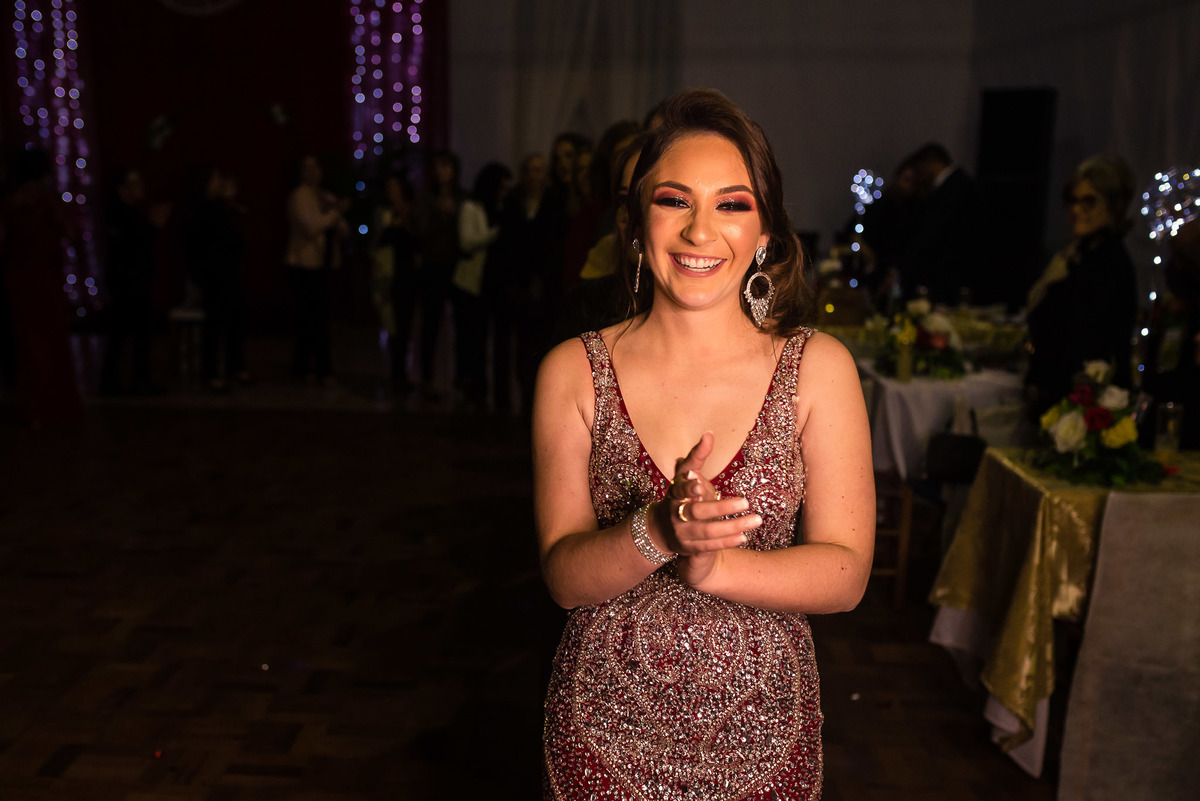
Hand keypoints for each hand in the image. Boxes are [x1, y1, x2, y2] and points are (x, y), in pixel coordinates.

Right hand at [652, 433, 759, 584]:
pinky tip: (744, 536)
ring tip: (755, 520)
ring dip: (732, 526)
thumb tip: (709, 434)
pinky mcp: (689, 547)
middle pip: (697, 512)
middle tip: (746, 502)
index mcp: (674, 492)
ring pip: (707, 531)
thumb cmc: (680, 496)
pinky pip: (709, 546)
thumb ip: (697, 457)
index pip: (679, 488)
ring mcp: (681, 532)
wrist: (661, 530)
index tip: (700, 485)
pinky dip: (727, 541)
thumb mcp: (684, 476)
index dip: (689, 487)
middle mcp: (675, 512)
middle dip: (721, 508)